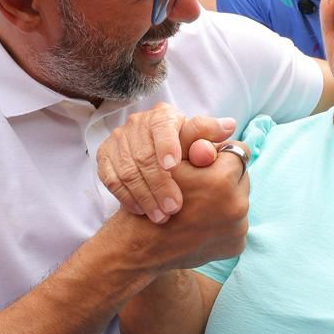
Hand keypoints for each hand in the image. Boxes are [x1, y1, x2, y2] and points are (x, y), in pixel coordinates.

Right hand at [97, 102, 236, 222]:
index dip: (167, 146)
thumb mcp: (199, 143)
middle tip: (174, 207)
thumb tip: (228, 126)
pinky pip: (111, 180)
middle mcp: (138, 124)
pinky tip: (141, 212)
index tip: (174, 166)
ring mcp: (119, 140)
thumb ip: (208, 138)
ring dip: (145, 196)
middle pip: (144, 155)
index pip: (162, 127)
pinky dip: (126, 197)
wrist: (155, 160)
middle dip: (159, 184)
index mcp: (163, 116)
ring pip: (127, 171)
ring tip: (161, 216)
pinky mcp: (105, 158)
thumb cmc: (185, 150)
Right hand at [125, 148, 249, 271]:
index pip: (238, 151)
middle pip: (242, 177)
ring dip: (225, 198)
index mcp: (222, 178)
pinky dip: (223, 221)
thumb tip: (230, 124)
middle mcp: (237, 205)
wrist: (141, 246)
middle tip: (203, 182)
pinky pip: (237, 224)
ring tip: (201, 202)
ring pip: (239, 200)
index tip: (207, 159)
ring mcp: (239, 228)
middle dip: (225, 176)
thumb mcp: (172, 162)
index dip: (220, 153)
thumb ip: (199, 139)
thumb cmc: (152, 196)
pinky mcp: (236, 246)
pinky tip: (203, 222)